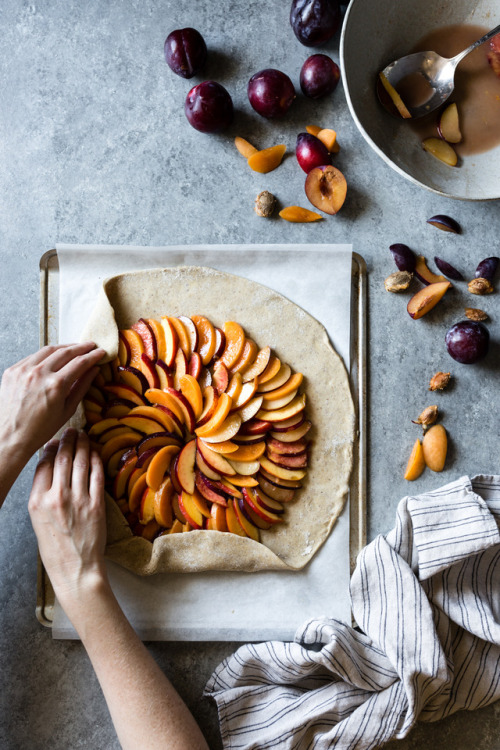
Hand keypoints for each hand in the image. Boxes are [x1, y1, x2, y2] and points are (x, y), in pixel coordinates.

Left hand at [0, 342, 103, 460]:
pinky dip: (45, 355)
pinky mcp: (12, 371)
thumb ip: (82, 387)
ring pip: (48, 350)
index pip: (80, 362)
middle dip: (81, 347)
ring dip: (63, 347)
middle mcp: (39, 373)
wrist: (11, 436)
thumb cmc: (40, 429)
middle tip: (90, 345)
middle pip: (65, 352)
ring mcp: (23, 370)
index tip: (100, 352)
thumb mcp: (67, 410)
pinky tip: (52, 357)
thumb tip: (94, 370)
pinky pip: (32, 357)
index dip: (93, 356)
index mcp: (56, 385)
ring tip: (73, 348)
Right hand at [28, 429, 106, 602]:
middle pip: (62, 458)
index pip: (42, 464)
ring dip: (82, 444)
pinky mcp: (96, 504)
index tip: (54, 441)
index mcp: (37, 501)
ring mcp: (77, 500)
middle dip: (67, 440)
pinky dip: (96, 460)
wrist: (75, 569)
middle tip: (71, 431)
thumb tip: (49, 470)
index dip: (49, 448)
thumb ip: (42, 495)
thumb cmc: (55, 548)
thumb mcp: (38, 520)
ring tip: (83, 436)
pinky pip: (96, 474)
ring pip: (80, 462)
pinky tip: (95, 453)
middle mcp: (56, 497)